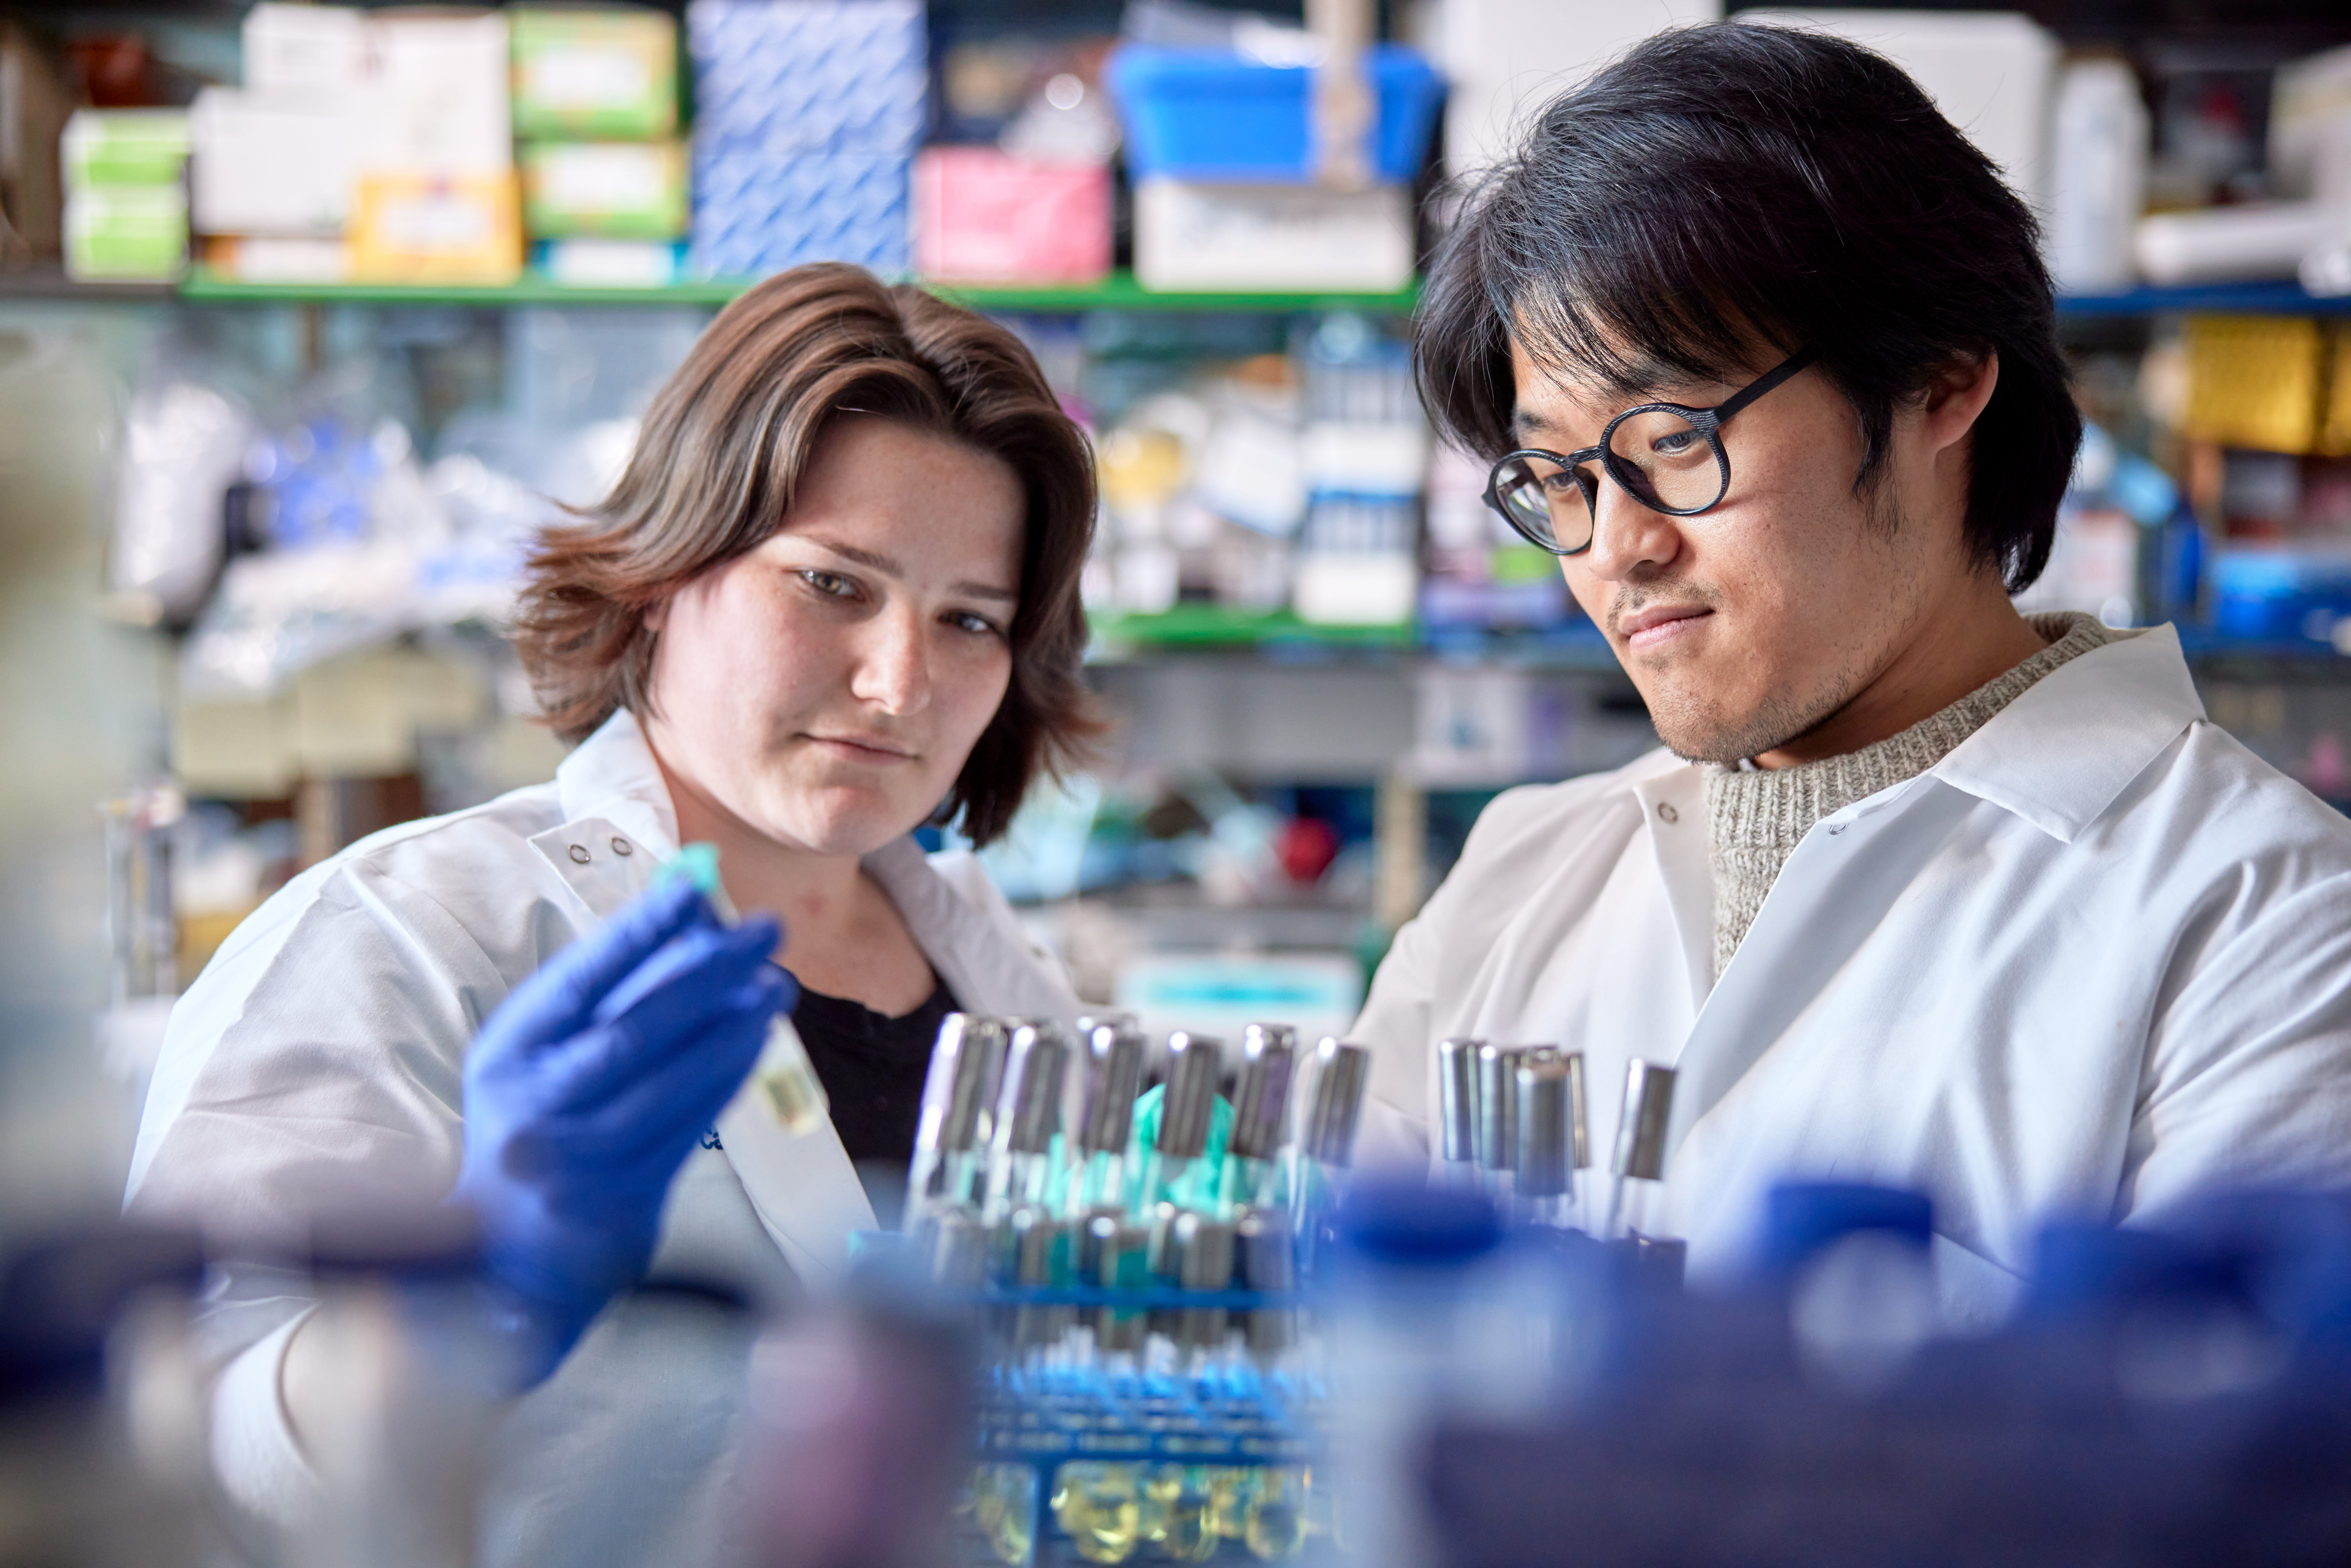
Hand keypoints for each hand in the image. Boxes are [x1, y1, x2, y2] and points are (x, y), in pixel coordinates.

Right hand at [453, 877, 792, 1385]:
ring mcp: (580, 1155)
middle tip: (767, 931)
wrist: (509, 1251)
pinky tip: (756, 1040)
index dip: (638, 931)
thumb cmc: (536, 1122)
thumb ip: (605, 993)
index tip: (695, 889)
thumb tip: (687, 914)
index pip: (580, 979)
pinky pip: (689, 1123)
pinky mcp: (625, 1194)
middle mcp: (537, 1104)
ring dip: (733, 1028)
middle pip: (634, 1028)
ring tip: (775, 987)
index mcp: (509, 1053)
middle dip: (708, 973)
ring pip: (670, 1080)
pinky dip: (727, 1076)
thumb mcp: (543, 1054)